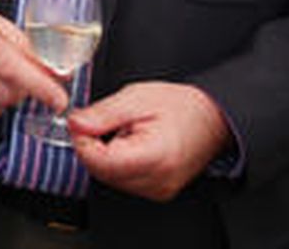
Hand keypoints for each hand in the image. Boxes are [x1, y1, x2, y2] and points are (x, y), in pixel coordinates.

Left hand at [69, 81, 231, 201]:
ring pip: (110, 178)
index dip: (82, 140)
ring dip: (105, 155)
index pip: (98, 162)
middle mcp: (157, 181)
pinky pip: (124, 180)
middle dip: (93, 146)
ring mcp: (158, 190)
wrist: (213, 118)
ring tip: (124, 131)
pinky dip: (118, 162)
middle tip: (103, 121)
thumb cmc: (182, 107)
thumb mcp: (136, 98)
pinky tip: (131, 144)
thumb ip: (102, 114)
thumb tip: (74, 124)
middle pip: (101, 172)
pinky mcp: (158, 191)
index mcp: (153, 157)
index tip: (82, 122)